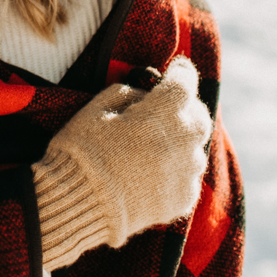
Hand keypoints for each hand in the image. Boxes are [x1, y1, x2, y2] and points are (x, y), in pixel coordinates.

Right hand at [33, 56, 211, 270]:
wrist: (77, 206)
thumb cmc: (81, 152)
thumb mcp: (96, 109)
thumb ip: (128, 95)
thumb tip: (146, 97)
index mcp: (160, 114)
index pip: (184, 83)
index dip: (180, 73)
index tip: (176, 70)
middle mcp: (181, 141)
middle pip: (199, 115)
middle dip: (185, 108)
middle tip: (166, 109)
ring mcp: (185, 173)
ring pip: (196, 148)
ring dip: (181, 140)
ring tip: (154, 145)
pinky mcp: (183, 200)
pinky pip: (188, 176)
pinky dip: (177, 170)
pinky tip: (153, 172)